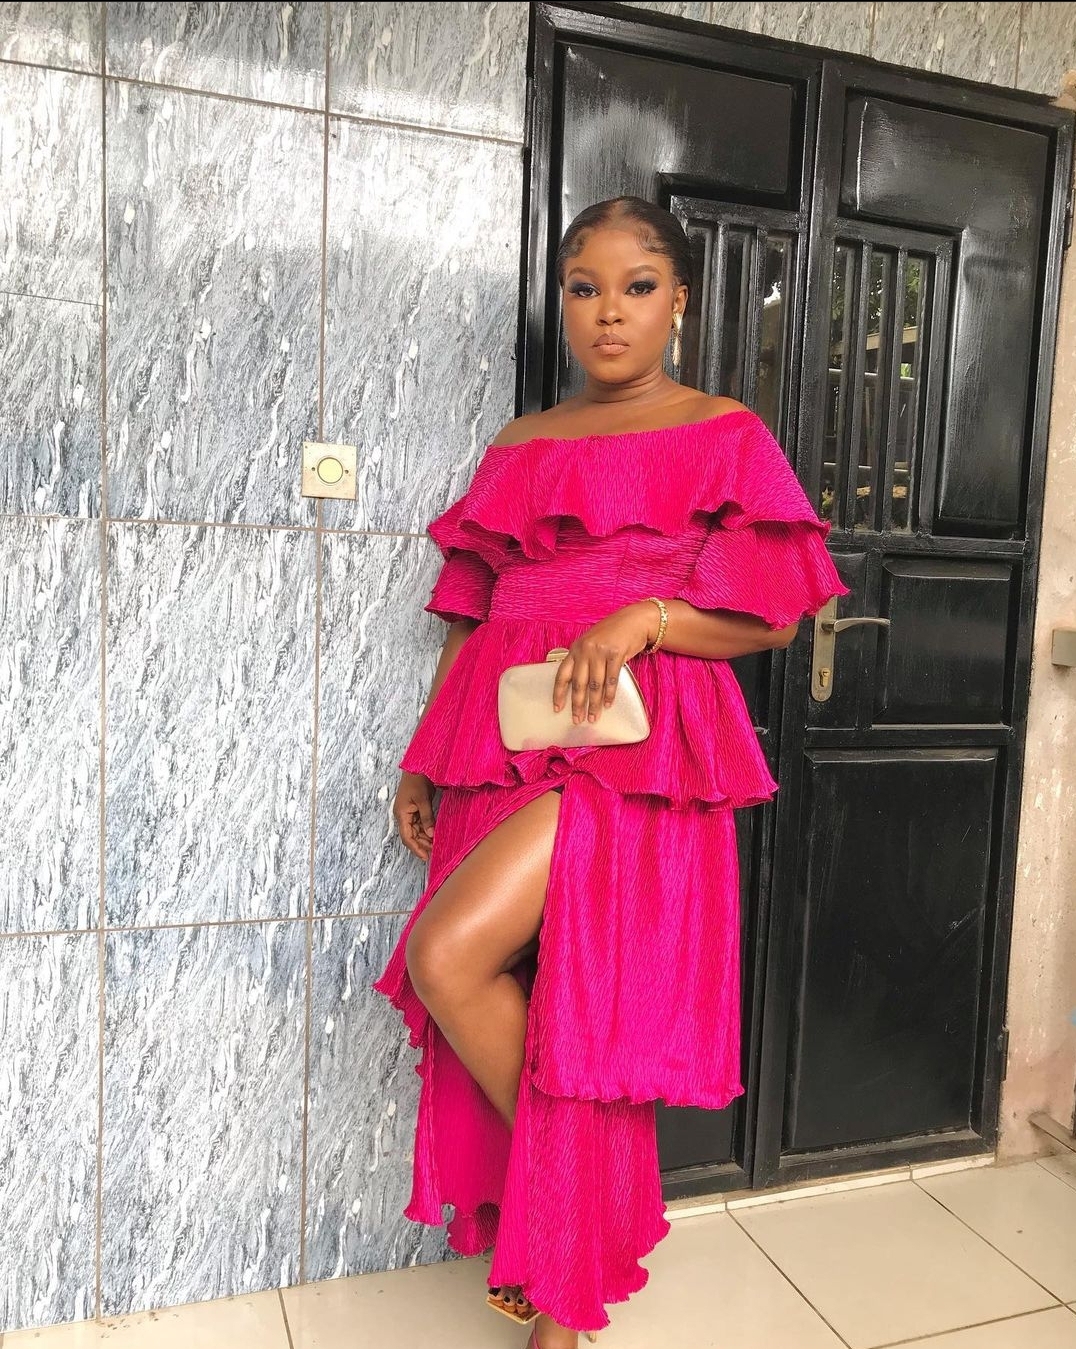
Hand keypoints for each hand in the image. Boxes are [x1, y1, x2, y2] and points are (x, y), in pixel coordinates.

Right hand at [394, 771, 436, 861]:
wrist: (418, 765)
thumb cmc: (417, 779)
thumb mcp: (423, 799)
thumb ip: (427, 817)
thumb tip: (431, 834)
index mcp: (401, 814)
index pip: (407, 837)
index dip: (415, 848)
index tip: (425, 857)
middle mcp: (404, 815)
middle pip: (411, 836)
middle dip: (422, 845)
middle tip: (435, 852)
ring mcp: (409, 812)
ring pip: (416, 831)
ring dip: (425, 839)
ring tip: (436, 846)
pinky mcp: (415, 809)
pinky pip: (420, 824)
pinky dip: (426, 830)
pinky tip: (434, 835)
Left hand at [552, 601, 656, 724]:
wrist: (633, 620)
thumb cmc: (612, 633)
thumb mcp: (591, 643)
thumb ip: (583, 660)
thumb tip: (577, 686)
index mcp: (575, 649)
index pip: (562, 674)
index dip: (558, 693)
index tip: (557, 708)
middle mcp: (585, 650)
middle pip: (579, 683)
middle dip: (577, 704)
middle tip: (577, 720)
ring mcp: (600, 652)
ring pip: (595, 684)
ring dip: (595, 704)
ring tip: (593, 717)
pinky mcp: (616, 654)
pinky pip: (611, 680)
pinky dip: (610, 694)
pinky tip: (608, 704)